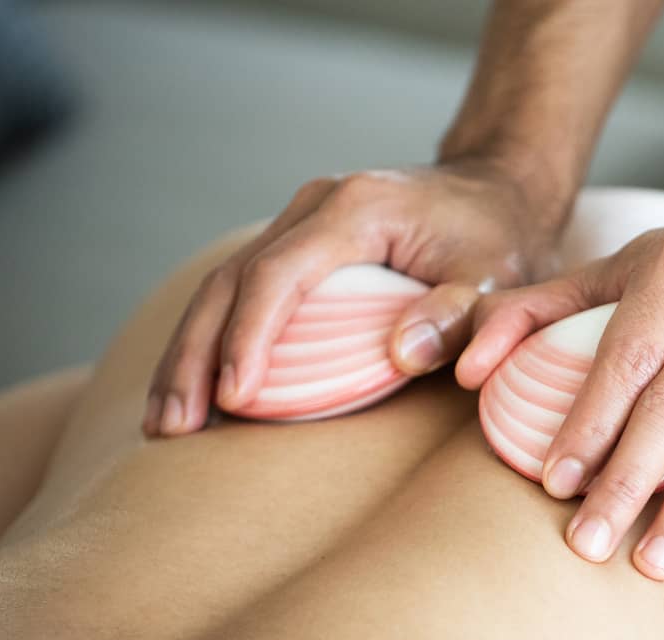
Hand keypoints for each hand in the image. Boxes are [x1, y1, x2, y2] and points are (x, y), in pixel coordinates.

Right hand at [144, 160, 562, 435]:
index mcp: (354, 209)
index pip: (279, 275)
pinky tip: (193, 392)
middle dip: (195, 356)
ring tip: (164, 423)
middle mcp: (313, 206)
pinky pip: (239, 291)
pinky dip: (210, 341)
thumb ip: (456, 315)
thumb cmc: (499, 239)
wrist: (498, 188)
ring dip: (188, 354)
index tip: (233, 397)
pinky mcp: (296, 245)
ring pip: (221, 286)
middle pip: (231, 280)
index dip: (250, 337)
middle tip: (172, 427)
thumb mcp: (495, 279)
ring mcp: (298, 221)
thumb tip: (401, 353)